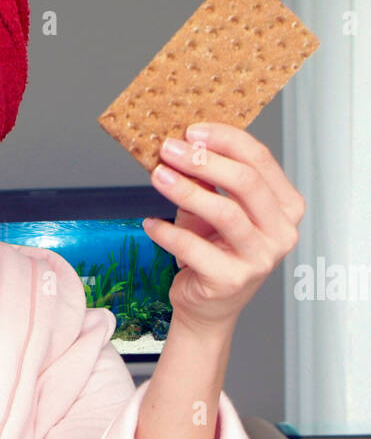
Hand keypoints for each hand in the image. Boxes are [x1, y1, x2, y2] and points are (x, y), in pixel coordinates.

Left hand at [141, 122, 304, 333]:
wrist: (207, 307)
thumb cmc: (214, 252)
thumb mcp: (215, 210)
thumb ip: (210, 181)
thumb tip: (185, 145)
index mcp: (286, 207)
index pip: (261, 161)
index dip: (226, 140)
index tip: (192, 131)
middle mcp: (281, 233)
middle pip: (246, 182)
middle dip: (205, 160)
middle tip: (170, 149)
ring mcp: (260, 259)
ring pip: (225, 213)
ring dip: (186, 190)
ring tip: (158, 176)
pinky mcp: (231, 281)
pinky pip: (195, 248)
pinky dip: (168, 232)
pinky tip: (151, 224)